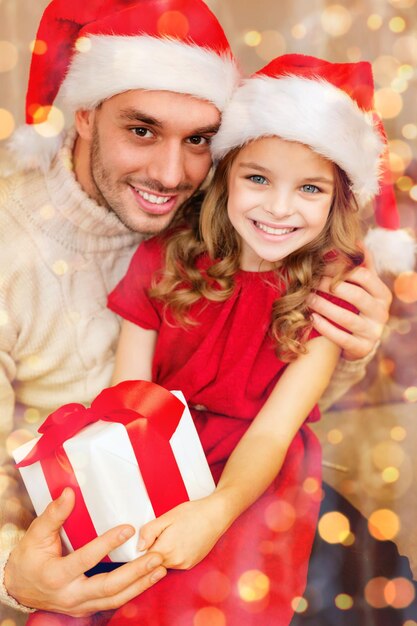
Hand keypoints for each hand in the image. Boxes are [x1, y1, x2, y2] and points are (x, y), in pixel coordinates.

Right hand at [4, 488, 166, 615]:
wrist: (19, 588)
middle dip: (134, 573)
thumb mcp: (36, 535)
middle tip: (155, 556)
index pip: (85, 560)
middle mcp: (69, 595)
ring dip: (140, 585)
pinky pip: (113, 602)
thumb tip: (68, 492)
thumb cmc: (29, 558)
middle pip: (107, 587)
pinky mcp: (87, 608)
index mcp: (56, 576)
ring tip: (160, 568)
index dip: (107, 544)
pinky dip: (133, 591)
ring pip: (114, 599)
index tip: (128, 528)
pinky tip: (149, 579)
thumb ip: (54, 515)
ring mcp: (80, 605)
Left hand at [138, 496, 226, 569]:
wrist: (216, 515)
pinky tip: (179, 541)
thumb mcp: (167, 517)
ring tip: (171, 535)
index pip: (143, 559)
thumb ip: (149, 532)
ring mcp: (184, 564)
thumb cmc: (193, 513)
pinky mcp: (191, 564)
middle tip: (159, 534)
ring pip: (164, 563)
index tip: (143, 541)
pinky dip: (173, 555)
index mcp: (166, 549)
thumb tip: (139, 547)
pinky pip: (175, 563)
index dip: (141, 549)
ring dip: (163, 553)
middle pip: (153, 562)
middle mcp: (175, 561)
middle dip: (152, 551)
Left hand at [307, 247, 391, 360]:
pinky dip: (324, 327)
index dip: (340, 269)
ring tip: (307, 298)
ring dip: (324, 306)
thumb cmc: (357, 306)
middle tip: (311, 281)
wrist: (360, 340)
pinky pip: (341, 337)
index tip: (320, 265)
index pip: (364, 276)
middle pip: (355, 295)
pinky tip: (311, 318)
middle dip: (330, 287)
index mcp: (382, 294)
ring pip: (347, 317)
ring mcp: (373, 332)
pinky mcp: (362, 348)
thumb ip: (361, 265)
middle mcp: (382, 313)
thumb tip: (355, 241)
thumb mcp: (362, 286)